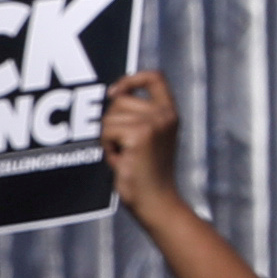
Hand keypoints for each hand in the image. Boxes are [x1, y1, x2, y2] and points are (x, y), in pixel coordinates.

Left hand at [99, 73, 180, 202]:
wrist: (156, 200)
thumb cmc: (147, 173)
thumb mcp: (149, 136)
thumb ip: (139, 115)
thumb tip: (112, 95)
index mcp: (170, 112)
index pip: (154, 77)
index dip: (131, 79)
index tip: (114, 93)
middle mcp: (166, 114)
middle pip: (120, 99)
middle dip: (112, 122)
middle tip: (124, 146)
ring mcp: (154, 122)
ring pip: (109, 116)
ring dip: (108, 137)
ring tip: (124, 155)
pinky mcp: (140, 135)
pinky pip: (106, 131)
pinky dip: (107, 147)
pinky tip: (121, 160)